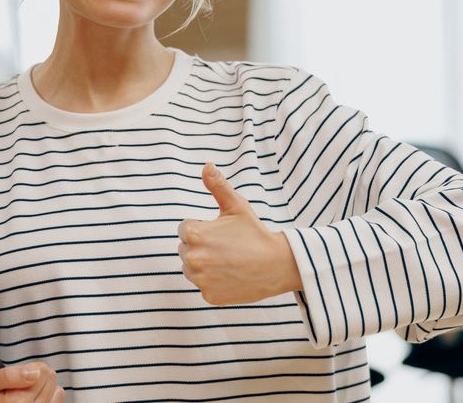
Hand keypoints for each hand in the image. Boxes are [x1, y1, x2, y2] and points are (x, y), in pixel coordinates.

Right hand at [0, 362, 63, 401]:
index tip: (21, 371)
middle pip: (48, 380)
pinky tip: (41, 393)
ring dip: (46, 384)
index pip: (40, 373)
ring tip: (30, 385)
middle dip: (39, 374)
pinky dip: (53, 394)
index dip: (32, 366)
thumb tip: (34, 373)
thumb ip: (7, 376)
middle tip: (24, 377)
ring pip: (55, 390)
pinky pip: (56, 401)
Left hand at [177, 163, 303, 304]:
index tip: (222, 232)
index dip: (203, 228)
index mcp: (194, 235)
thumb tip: (206, 166)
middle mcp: (192, 259)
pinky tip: (231, 275)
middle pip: (186, 249)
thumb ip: (217, 186)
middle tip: (227, 247)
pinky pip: (204, 286)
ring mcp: (200, 280)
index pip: (185, 229)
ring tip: (228, 261)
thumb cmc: (255, 233)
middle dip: (202, 246)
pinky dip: (214, 282)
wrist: (277, 265)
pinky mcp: (209, 296)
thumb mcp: (236, 206)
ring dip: (204, 265)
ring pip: (192, 269)